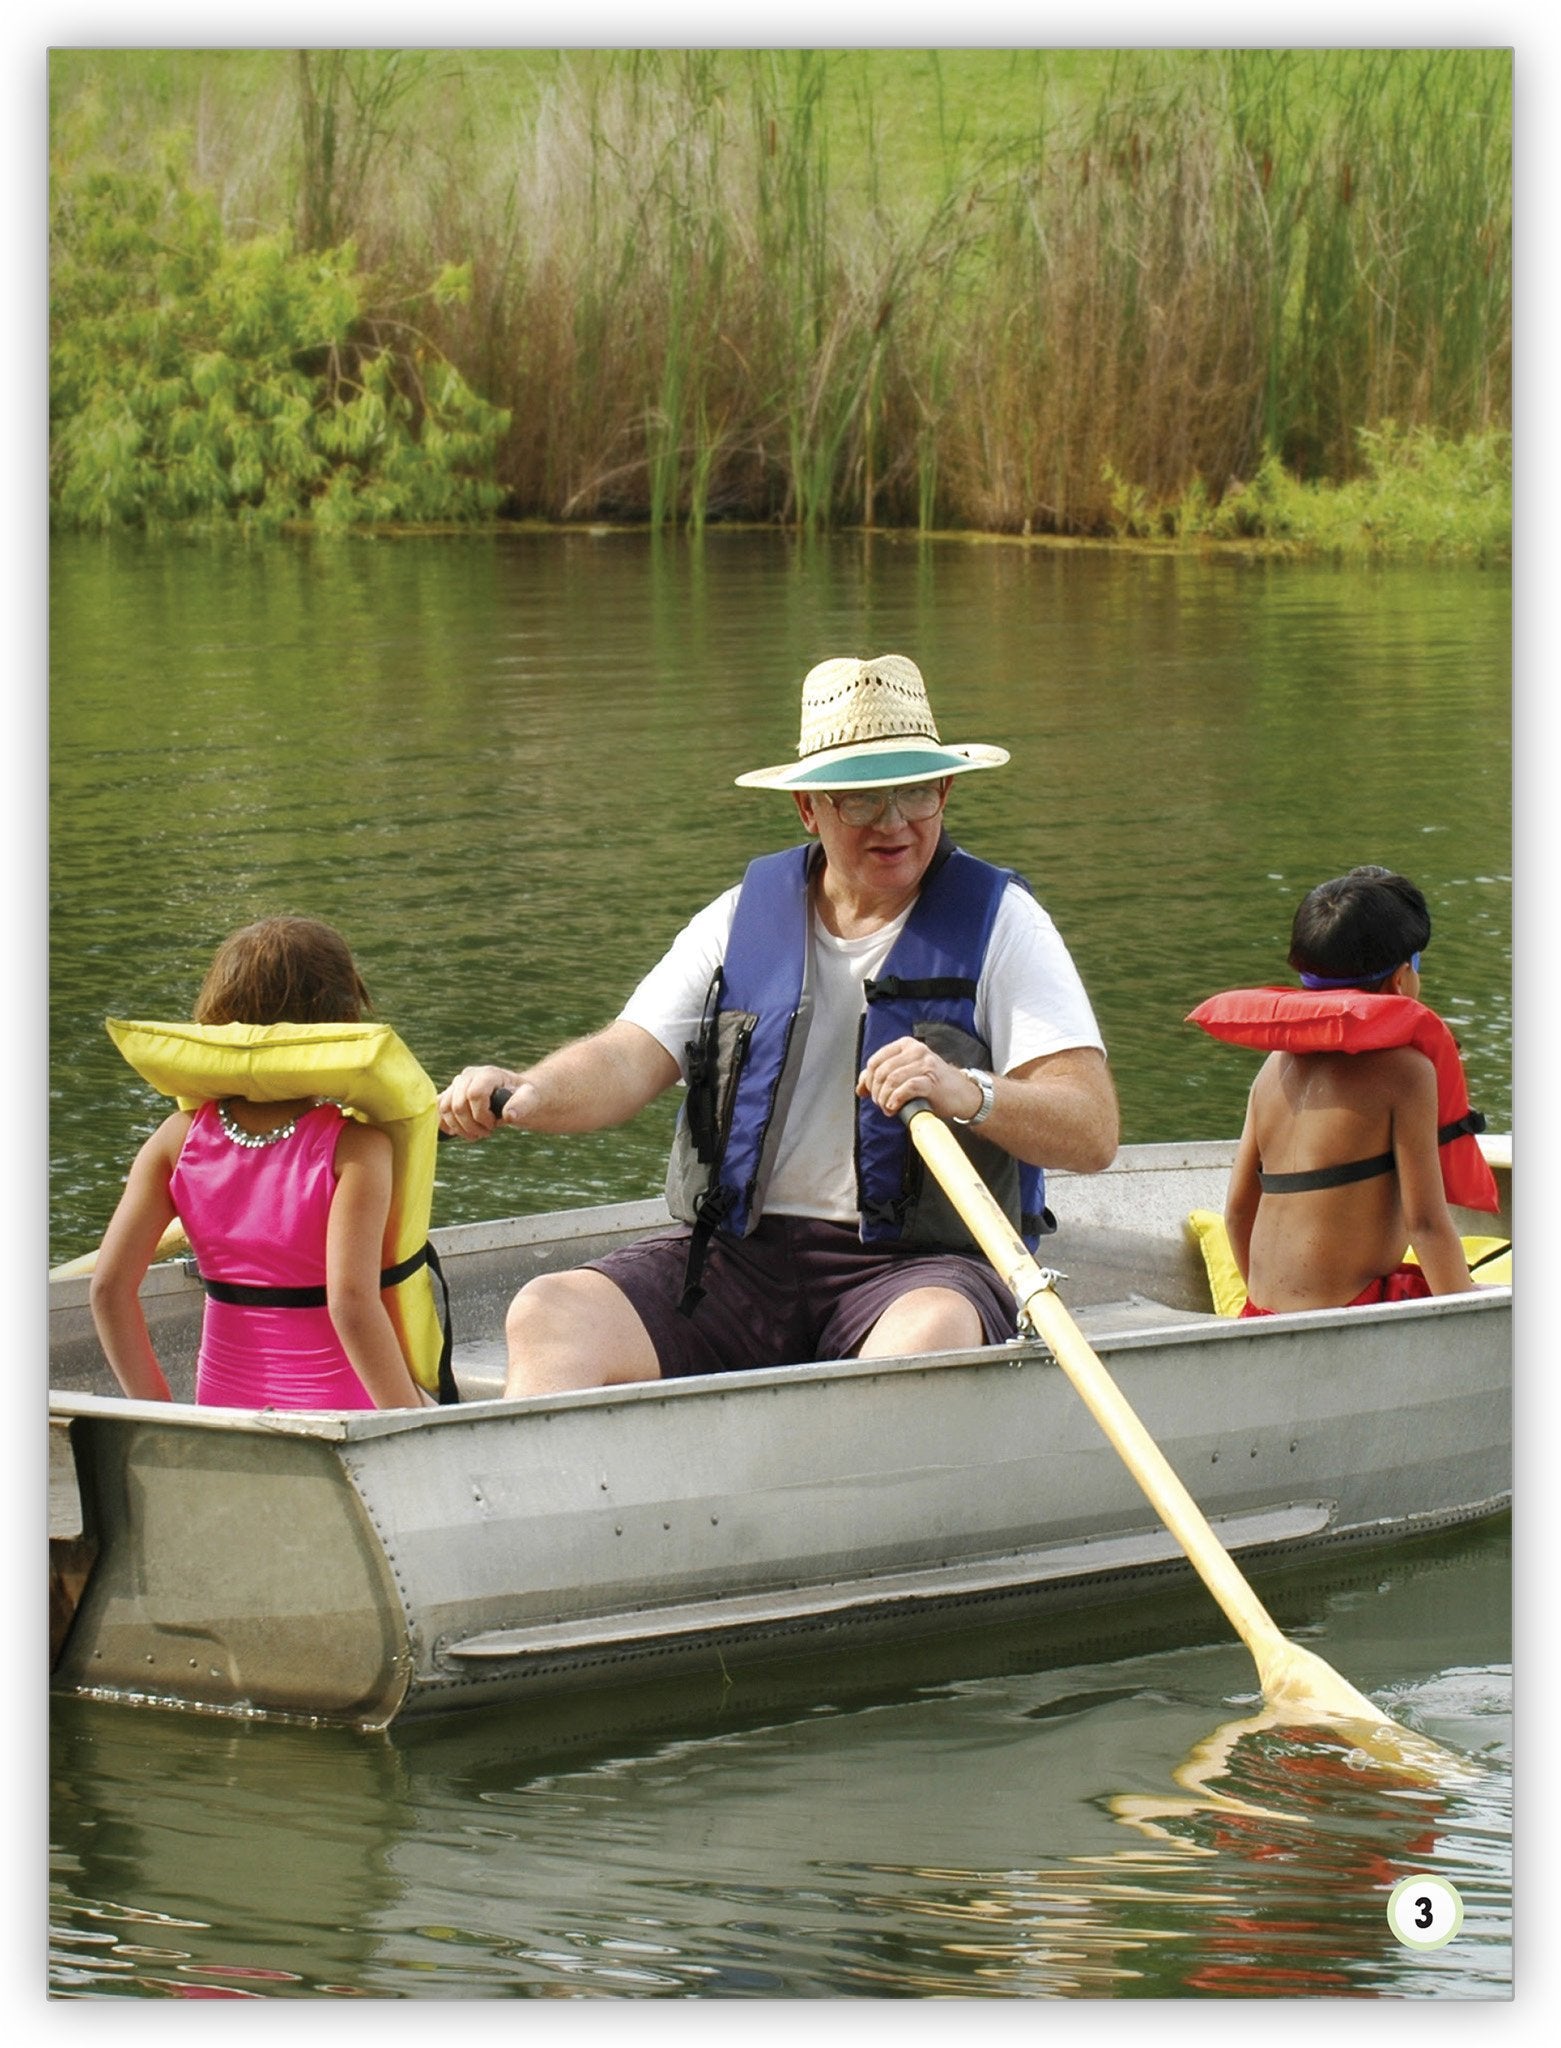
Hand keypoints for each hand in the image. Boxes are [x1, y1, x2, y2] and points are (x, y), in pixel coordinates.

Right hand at [438, 1065, 524, 1139]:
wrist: (515, 1095)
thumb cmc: (523, 1096)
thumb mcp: (530, 1098)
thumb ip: (523, 1105)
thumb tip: (509, 1115)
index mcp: (487, 1074)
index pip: (474, 1095)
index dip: (481, 1115)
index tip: (493, 1125)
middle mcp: (468, 1076)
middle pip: (457, 1104)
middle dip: (470, 1126)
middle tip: (486, 1133)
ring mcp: (456, 1085)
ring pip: (444, 1108)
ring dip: (458, 1128)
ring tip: (475, 1134)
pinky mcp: (449, 1094)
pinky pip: (437, 1109)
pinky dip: (444, 1123)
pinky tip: (458, 1131)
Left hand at [857, 1037, 984, 1124]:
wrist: (961, 1094)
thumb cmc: (933, 1084)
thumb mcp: (906, 1074)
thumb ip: (882, 1077)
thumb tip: (860, 1088)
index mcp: (906, 1045)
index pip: (875, 1060)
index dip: (868, 1080)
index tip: (870, 1093)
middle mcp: (916, 1051)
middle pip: (881, 1071)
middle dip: (876, 1092)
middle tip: (880, 1103)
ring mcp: (925, 1064)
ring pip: (892, 1079)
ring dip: (885, 1098)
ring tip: (888, 1108)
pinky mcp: (932, 1080)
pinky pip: (907, 1088)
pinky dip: (896, 1099)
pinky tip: (895, 1107)